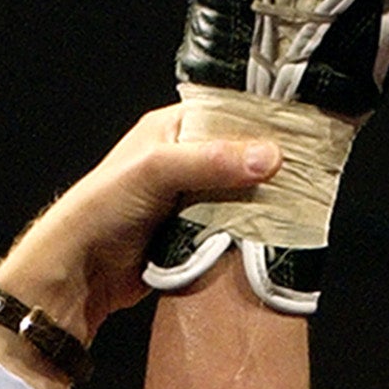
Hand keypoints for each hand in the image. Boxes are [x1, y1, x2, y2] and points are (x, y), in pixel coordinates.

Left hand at [0, 109, 280, 353]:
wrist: (77, 273)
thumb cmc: (102, 208)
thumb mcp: (157, 172)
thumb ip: (212, 161)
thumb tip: (269, 158)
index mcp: (172, 129)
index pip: (229, 115)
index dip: (265, 123)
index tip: (305, 133)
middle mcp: (182, 160)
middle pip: (240, 158)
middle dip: (269, 170)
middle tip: (311, 177)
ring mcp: (187, 200)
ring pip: (239, 197)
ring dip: (261, 206)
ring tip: (302, 207)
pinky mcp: (191, 236)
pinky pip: (229, 231)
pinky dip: (247, 235)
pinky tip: (275, 237)